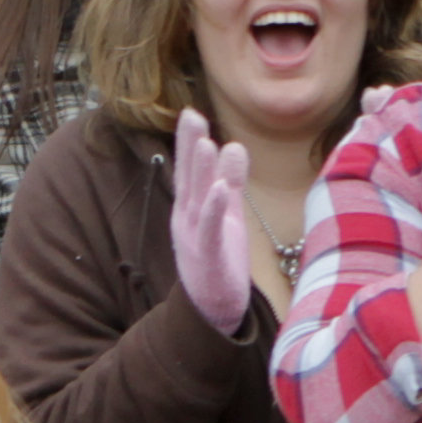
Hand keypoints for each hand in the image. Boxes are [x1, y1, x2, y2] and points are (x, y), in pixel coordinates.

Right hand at [168, 104, 258, 330]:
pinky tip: (220, 189)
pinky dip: (215, 208)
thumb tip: (234, 146)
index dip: (189, 142)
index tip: (191, 112)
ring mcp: (196, 238)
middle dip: (189, 147)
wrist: (213, 310)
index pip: (189, 171)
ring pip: (198, 200)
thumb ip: (231, 182)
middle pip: (188, 178)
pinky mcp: (210, 256)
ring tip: (206, 143)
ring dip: (201, 172)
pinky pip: (211, 229)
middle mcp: (187, 220)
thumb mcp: (227, 214)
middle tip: (191, 114)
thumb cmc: (219, 259)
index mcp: (191, 209)